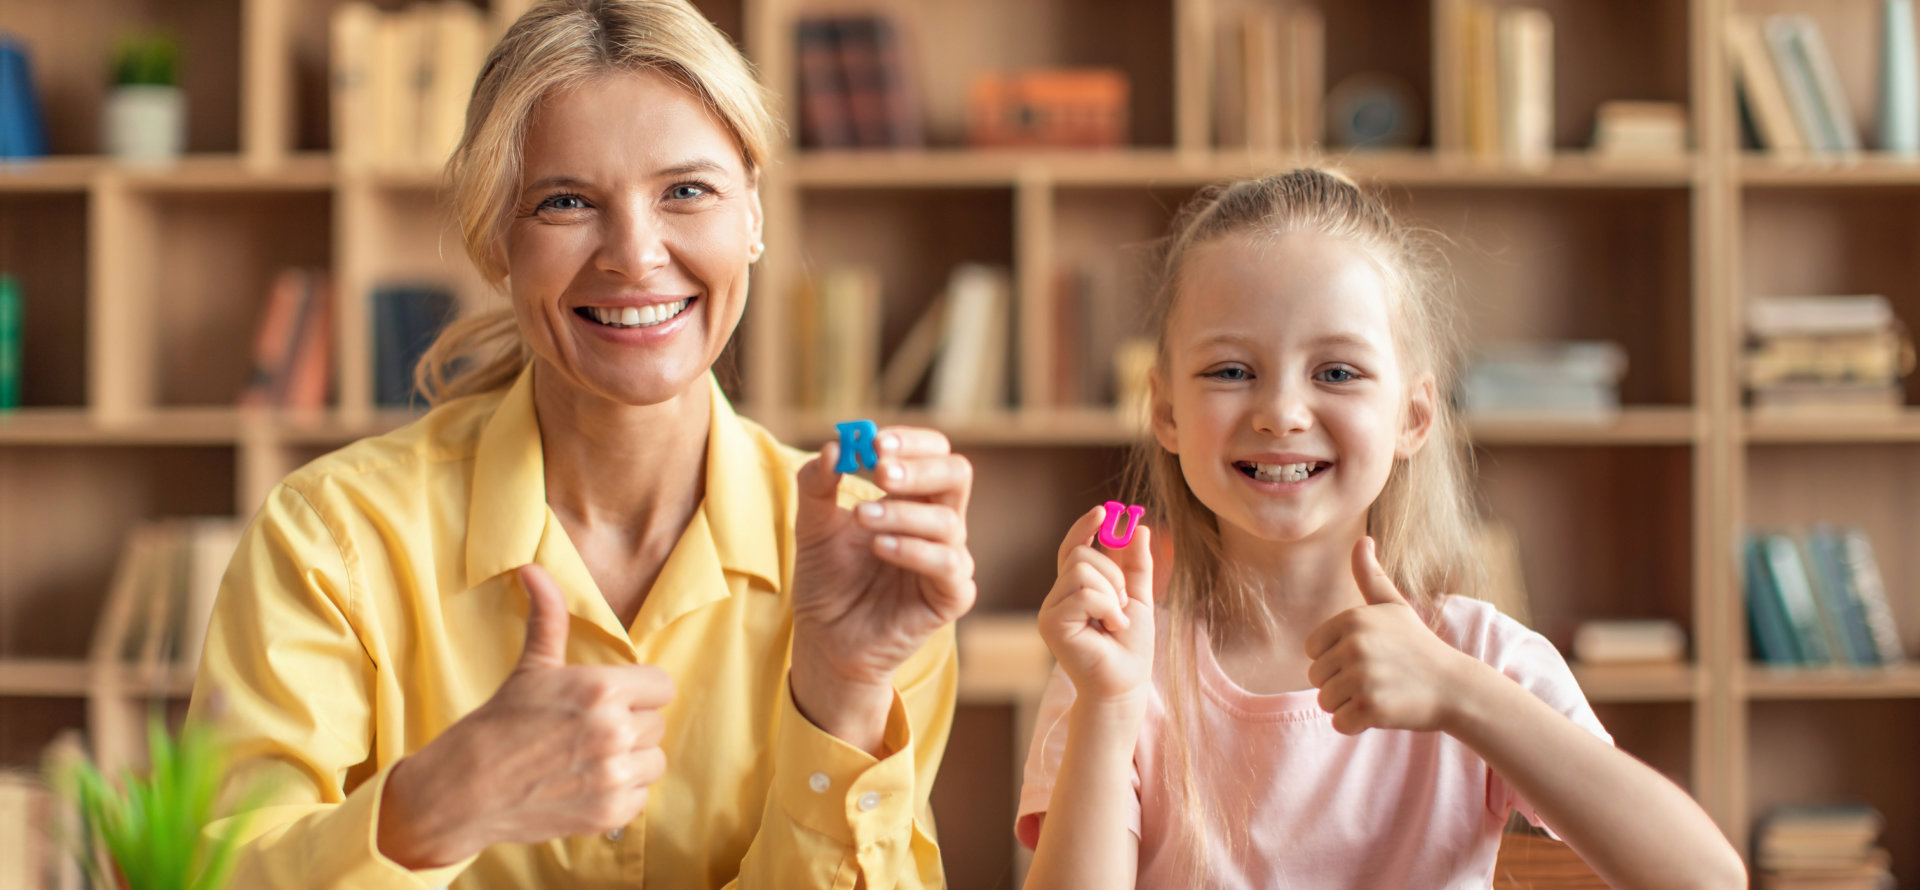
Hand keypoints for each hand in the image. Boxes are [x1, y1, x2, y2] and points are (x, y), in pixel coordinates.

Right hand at [377, 564, 673, 867]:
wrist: (465, 789)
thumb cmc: (499, 723)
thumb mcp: (531, 667)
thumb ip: (547, 616)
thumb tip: (533, 569)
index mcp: (601, 690)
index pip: (662, 686)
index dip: (639, 692)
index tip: (613, 700)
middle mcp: (614, 732)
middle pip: (656, 723)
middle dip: (630, 724)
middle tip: (589, 730)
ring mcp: (613, 776)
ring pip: (653, 760)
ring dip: (630, 760)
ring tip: (589, 757)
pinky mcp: (609, 813)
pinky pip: (641, 796)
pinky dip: (620, 793)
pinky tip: (586, 784)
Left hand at [788, 428, 976, 748]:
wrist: (825, 640)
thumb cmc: (827, 581)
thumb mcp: (812, 527)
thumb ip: (818, 486)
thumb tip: (834, 447)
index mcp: (913, 499)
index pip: (933, 453)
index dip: (910, 442)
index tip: (875, 441)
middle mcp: (939, 524)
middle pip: (956, 474)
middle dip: (918, 467)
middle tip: (879, 469)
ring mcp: (949, 559)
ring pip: (947, 520)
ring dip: (901, 513)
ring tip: (861, 518)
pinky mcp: (952, 596)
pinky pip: (949, 565)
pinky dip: (914, 550)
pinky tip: (880, 547)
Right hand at [1037, 505, 1154, 702]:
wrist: (1125, 683)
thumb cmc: (1130, 647)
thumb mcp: (1139, 597)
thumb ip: (1137, 565)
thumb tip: (1139, 528)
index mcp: (1075, 590)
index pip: (1073, 549)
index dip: (1084, 528)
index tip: (1103, 511)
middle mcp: (1057, 597)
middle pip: (1082, 556)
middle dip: (1113, 576)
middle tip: (1121, 606)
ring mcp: (1050, 610)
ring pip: (1083, 572)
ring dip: (1112, 594)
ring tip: (1115, 621)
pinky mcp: (1050, 623)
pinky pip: (1084, 594)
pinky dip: (1107, 608)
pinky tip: (1110, 629)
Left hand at [1305, 537, 1473, 734]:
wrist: (1455, 687)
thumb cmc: (1418, 646)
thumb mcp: (1394, 606)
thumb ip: (1370, 575)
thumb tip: (1362, 540)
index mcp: (1352, 619)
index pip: (1312, 650)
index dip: (1335, 659)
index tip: (1366, 657)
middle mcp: (1354, 646)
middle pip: (1316, 677)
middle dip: (1341, 683)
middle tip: (1377, 678)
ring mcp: (1362, 678)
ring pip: (1326, 701)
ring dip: (1349, 704)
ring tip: (1381, 692)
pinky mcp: (1370, 708)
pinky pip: (1340, 723)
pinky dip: (1357, 724)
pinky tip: (1383, 710)